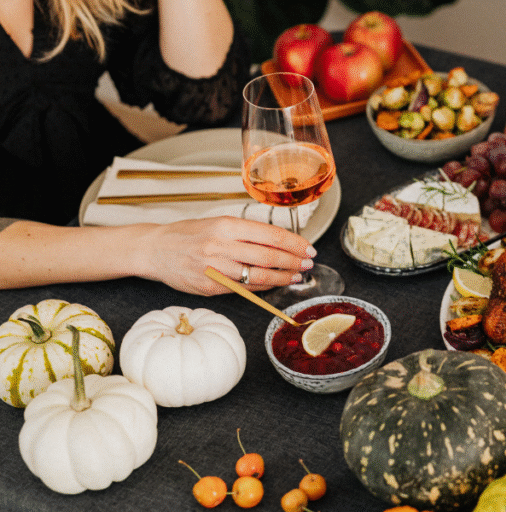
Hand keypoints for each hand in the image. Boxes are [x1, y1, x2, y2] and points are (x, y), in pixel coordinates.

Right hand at [137, 217, 313, 295]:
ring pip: (259, 276)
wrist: (154, 249)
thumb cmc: (188, 234)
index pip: (271, 235)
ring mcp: (215, 268)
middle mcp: (221, 246)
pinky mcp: (211, 287)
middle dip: (294, 261)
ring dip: (283, 278)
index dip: (295, 244)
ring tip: (295, 276)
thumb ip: (246, 233)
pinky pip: (244, 289)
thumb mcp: (217, 223)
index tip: (308, 248)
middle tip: (307, 264)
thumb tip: (280, 243)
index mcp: (226, 226)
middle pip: (269, 256)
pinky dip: (262, 287)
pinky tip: (273, 284)